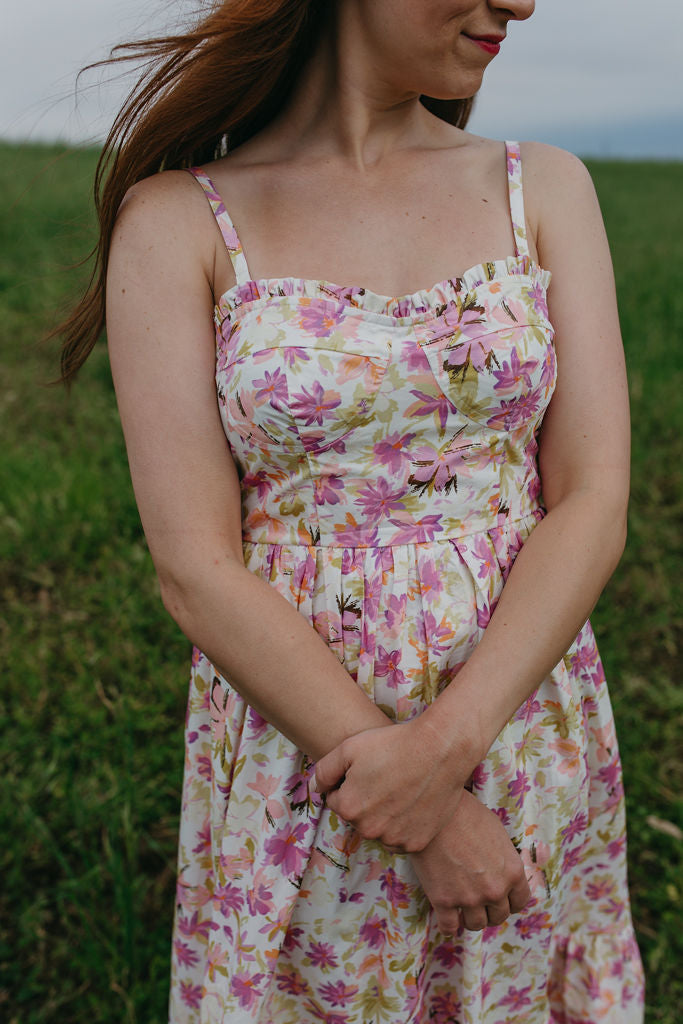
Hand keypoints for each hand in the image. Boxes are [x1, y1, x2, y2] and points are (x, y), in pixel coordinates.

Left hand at [313, 716, 474, 852]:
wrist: (440, 750)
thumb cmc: (394, 744)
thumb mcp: (349, 747)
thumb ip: (324, 771)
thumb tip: (314, 788)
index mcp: (348, 808)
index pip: (337, 799)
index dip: (350, 782)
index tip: (368, 769)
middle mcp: (369, 830)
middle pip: (358, 816)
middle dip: (366, 800)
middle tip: (386, 777)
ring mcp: (394, 839)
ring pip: (379, 829)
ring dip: (384, 815)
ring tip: (401, 788)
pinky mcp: (416, 842)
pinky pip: (401, 838)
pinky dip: (404, 825)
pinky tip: (413, 802)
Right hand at [410, 790, 530, 932]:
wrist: (436, 810)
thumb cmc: (467, 813)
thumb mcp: (498, 832)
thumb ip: (504, 858)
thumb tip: (503, 870)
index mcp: (512, 872)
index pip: (520, 902)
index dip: (509, 901)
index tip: (500, 899)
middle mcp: (495, 889)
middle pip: (498, 916)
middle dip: (489, 910)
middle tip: (478, 901)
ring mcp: (469, 897)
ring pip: (475, 924)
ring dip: (469, 918)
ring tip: (461, 908)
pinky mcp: (443, 900)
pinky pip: (449, 927)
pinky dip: (448, 925)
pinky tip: (445, 917)